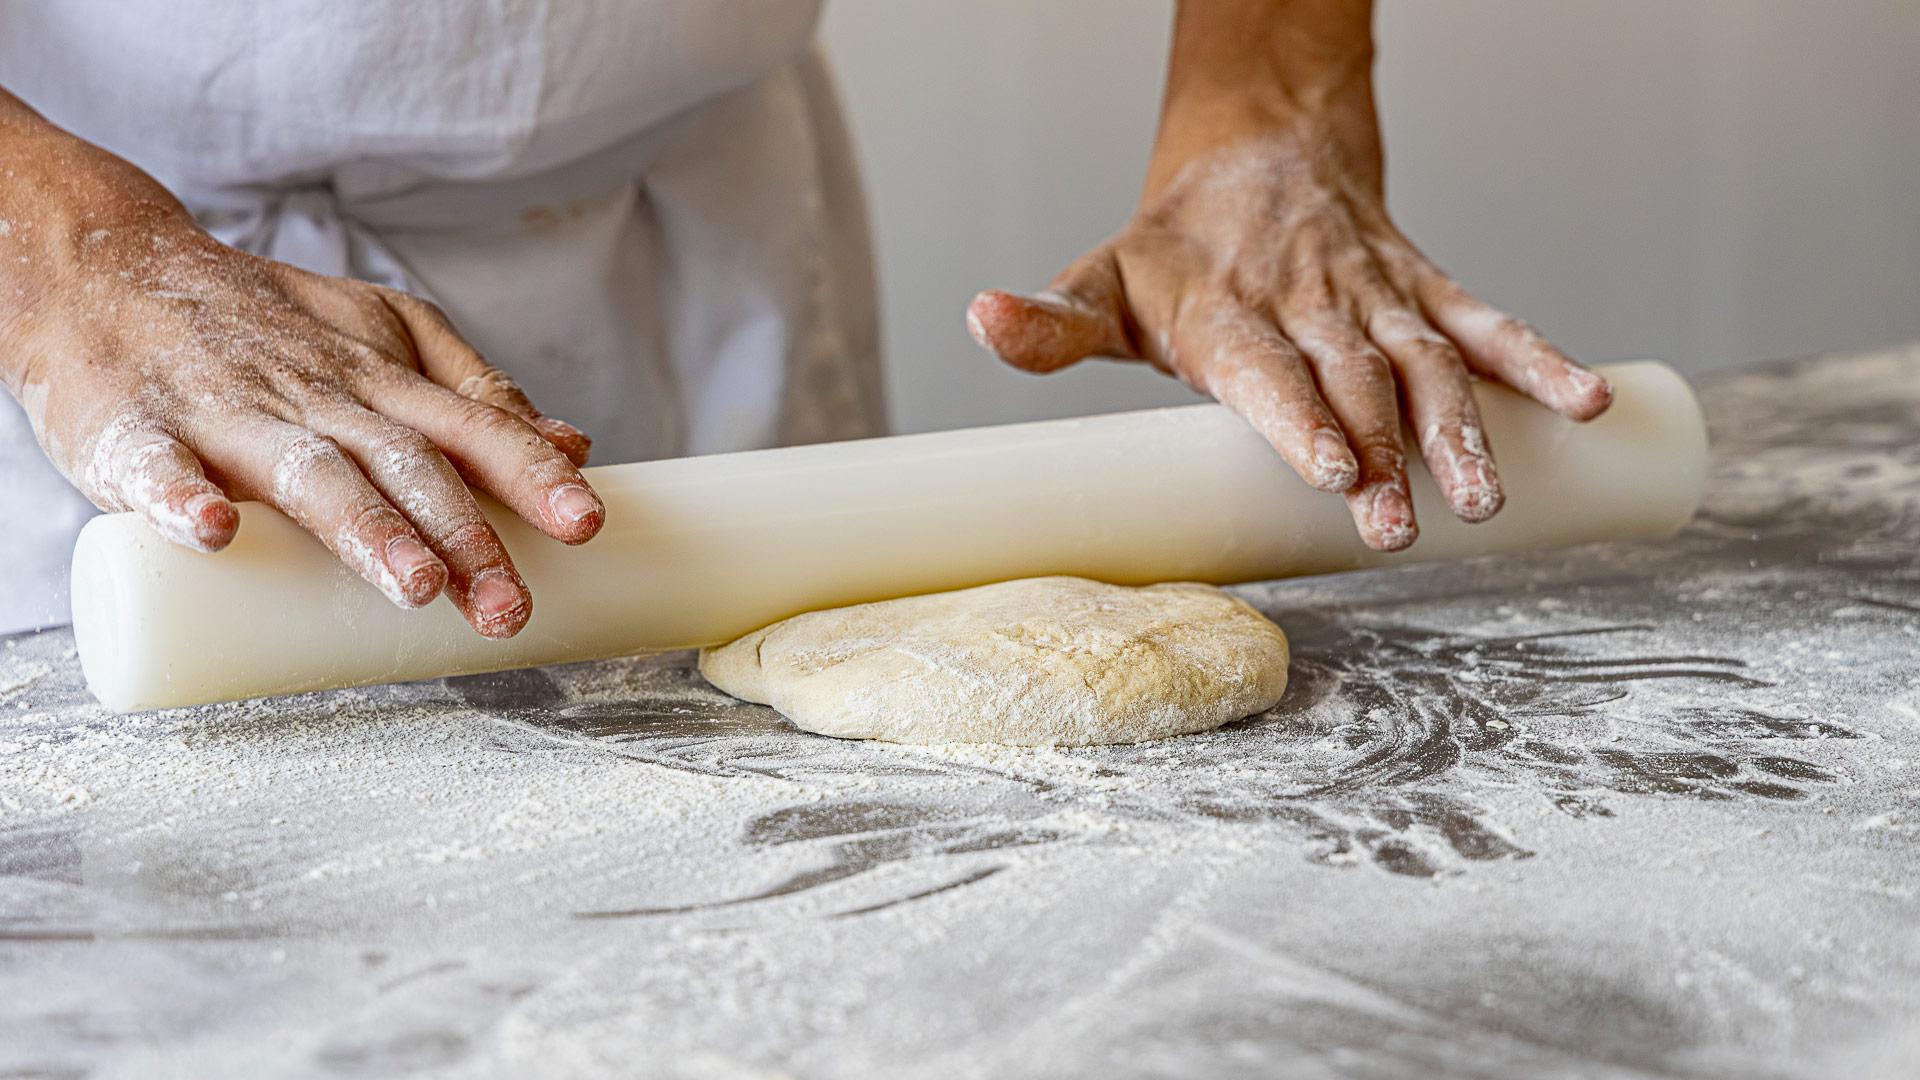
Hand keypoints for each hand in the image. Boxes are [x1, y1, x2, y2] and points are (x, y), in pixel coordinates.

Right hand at [4, 214, 601, 638]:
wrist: (110, 271)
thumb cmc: (266, 327)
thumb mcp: (383, 335)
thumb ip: (474, 394)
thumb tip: (572, 446)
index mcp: (381, 380)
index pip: (474, 430)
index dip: (532, 476)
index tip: (587, 524)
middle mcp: (319, 396)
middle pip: (405, 465)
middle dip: (464, 534)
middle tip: (508, 606)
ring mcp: (229, 413)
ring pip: (309, 473)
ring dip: (366, 529)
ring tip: (416, 584)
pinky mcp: (137, 432)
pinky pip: (160, 467)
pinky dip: (182, 497)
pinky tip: (212, 533)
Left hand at [966, 0, 1610, 550]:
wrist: (1258, 149)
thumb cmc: (1174, 247)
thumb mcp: (1101, 280)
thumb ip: (1050, 323)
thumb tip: (980, 319)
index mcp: (1225, 312)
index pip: (1265, 371)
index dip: (1298, 418)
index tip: (1331, 469)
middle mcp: (1307, 303)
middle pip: (1350, 381)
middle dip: (1379, 453)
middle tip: (1398, 526)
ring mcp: (1373, 295)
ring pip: (1425, 361)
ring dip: (1460, 426)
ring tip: (1486, 496)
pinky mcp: (1423, 286)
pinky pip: (1484, 323)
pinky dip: (1534, 359)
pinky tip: (1583, 403)